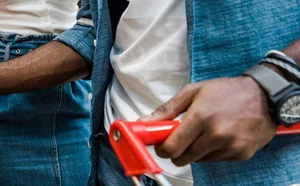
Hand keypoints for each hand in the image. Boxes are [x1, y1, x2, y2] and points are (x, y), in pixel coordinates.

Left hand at [139, 76, 277, 165]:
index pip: (171, 147)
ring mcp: (230, 146)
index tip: (161, 145)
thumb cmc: (227, 91)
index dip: (162, 149)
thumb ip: (166, 110)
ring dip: (196, 151)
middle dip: (177, 151)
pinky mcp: (242, 154)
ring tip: (205, 132)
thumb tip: (143, 123)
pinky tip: (220, 136)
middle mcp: (216, 134)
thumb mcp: (193, 92)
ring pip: (199, 161)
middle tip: (181, 139)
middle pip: (183, 159)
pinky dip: (213, 152)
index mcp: (201, 117)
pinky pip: (216, 160)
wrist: (266, 95)